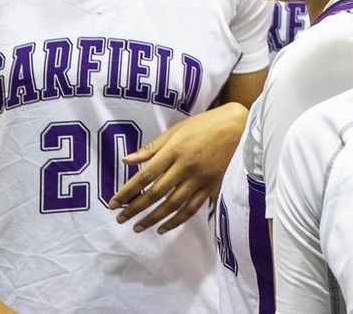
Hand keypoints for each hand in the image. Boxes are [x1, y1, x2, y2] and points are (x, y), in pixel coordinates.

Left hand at [110, 103, 247, 233]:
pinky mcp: (212, 186)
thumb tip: (126, 161)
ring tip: (138, 227)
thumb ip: (151, 148)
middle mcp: (186, 166)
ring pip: (172, 204)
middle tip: (120, 219)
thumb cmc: (205, 125)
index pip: (145, 175)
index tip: (113, 204)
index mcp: (175, 150)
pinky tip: (163, 228)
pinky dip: (177, 221)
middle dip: (135, 208)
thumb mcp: (176, 130)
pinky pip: (192, 208)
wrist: (239, 126)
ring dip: (153, 218)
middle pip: (156, 193)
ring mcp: (200, 178)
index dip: (127, 191)